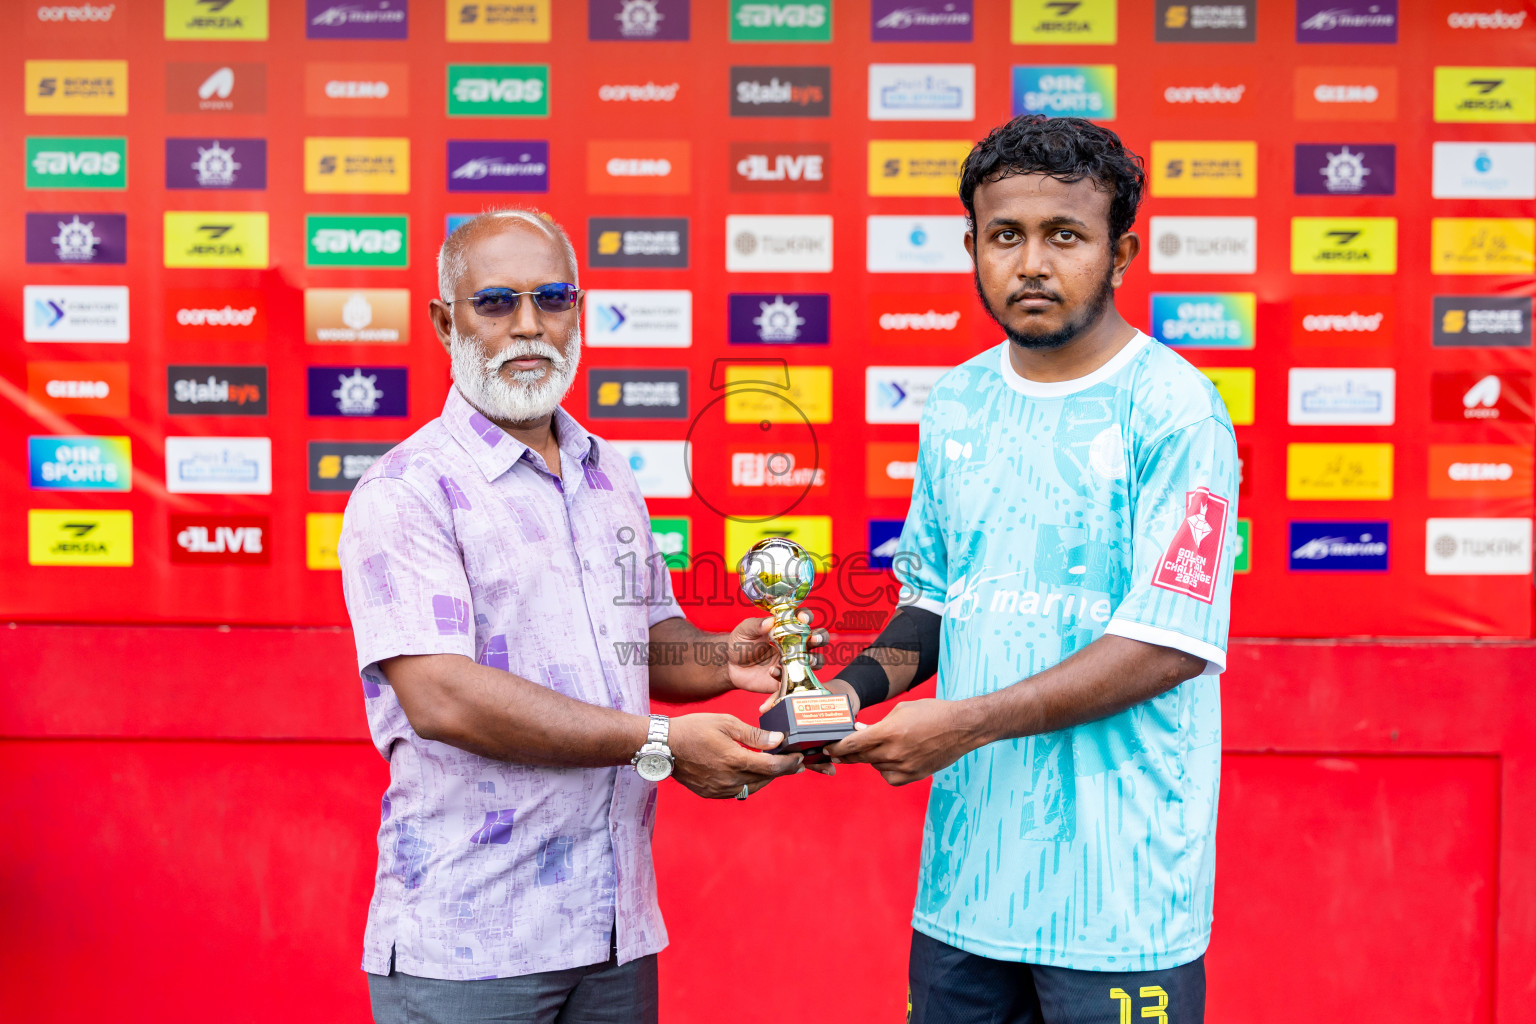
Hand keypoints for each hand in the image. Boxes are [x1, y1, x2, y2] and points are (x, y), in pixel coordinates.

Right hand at [669, 713, 803, 798]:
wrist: (663, 746)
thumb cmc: (693, 729)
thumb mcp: (726, 722)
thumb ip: (753, 735)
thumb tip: (777, 740)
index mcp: (734, 760)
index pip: (771, 766)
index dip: (789, 763)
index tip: (799, 757)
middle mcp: (729, 779)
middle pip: (765, 779)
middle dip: (781, 771)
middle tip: (793, 763)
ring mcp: (719, 789)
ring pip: (752, 787)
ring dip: (765, 778)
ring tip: (775, 768)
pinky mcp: (711, 793)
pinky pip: (737, 791)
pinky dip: (748, 783)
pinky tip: (750, 773)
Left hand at [726, 613, 829, 696]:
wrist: (733, 667)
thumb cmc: (741, 644)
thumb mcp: (744, 631)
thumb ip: (756, 625)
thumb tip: (770, 621)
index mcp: (786, 627)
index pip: (803, 618)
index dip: (806, 616)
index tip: (803, 618)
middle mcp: (796, 644)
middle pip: (817, 639)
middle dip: (820, 638)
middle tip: (814, 639)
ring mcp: (795, 662)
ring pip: (815, 661)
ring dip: (814, 660)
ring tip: (806, 661)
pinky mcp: (789, 679)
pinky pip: (796, 680)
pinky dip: (790, 678)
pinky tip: (773, 673)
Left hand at [822, 698, 982, 785]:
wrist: (962, 727)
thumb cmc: (933, 712)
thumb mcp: (901, 710)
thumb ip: (878, 724)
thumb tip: (859, 732)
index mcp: (889, 731)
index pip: (853, 744)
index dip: (836, 748)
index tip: (826, 749)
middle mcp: (895, 751)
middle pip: (861, 757)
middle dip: (848, 754)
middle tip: (840, 752)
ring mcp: (905, 766)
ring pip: (876, 766)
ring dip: (872, 758)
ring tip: (882, 747)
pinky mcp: (915, 775)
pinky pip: (890, 778)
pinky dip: (886, 770)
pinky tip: (892, 760)